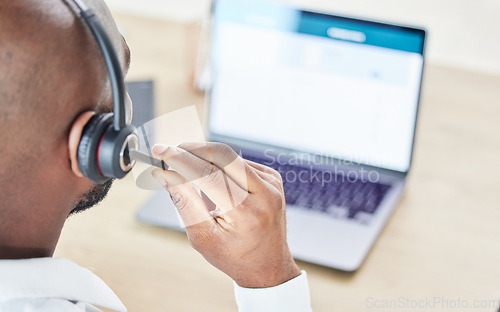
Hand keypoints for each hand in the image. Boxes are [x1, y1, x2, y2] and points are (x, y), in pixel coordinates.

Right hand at [151, 142, 300, 287]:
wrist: (268, 265)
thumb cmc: (234, 256)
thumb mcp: (203, 236)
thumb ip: (184, 202)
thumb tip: (164, 173)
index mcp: (247, 213)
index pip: (208, 175)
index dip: (181, 159)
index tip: (160, 150)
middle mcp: (264, 193)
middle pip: (222, 155)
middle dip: (193, 149)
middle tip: (171, 153)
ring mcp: (272, 183)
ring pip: (231, 156)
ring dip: (206, 160)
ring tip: (199, 185)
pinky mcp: (273, 178)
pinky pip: (240, 162)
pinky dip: (222, 168)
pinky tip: (219, 189)